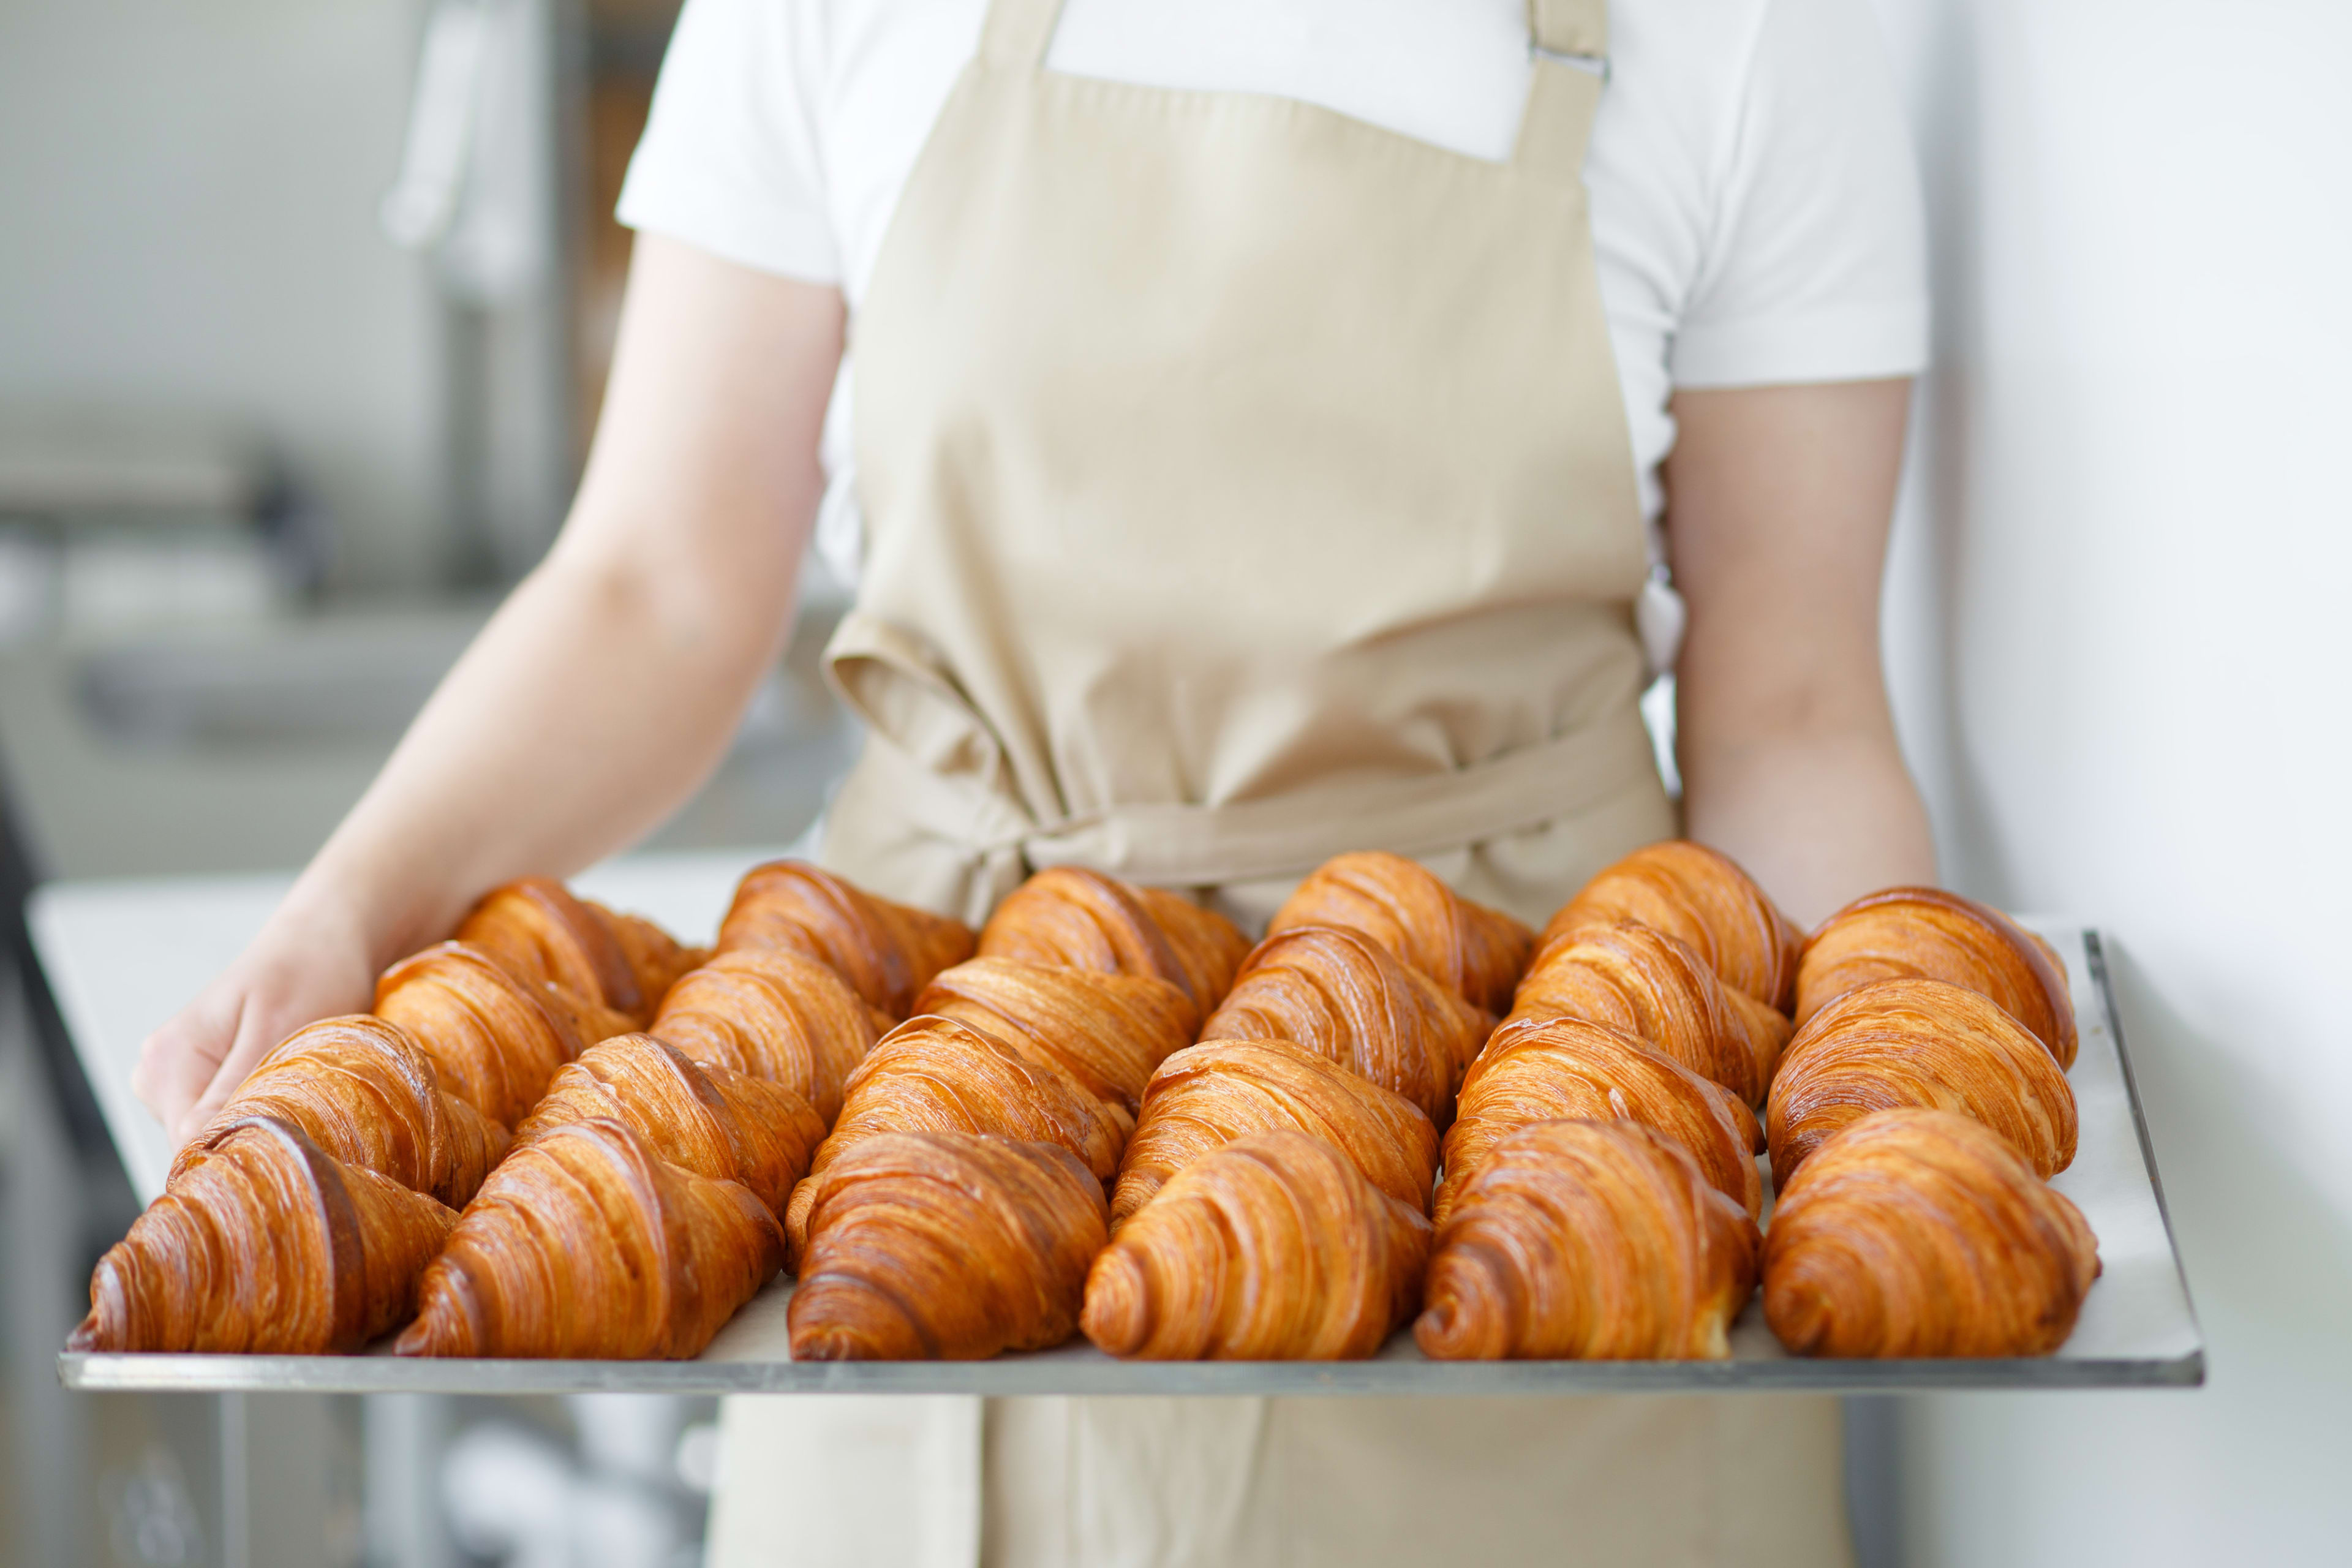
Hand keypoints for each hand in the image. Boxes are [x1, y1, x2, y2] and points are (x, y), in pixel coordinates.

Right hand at [131, 894, 379, 1147]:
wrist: (325, 939)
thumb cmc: (309, 974)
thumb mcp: (276, 1032)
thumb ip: (232, 1089)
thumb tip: (191, 1144)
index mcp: (168, 1058)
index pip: (184, 1142)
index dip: (235, 1150)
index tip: (284, 1141)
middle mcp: (159, 1069)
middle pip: (194, 1141)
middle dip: (245, 1134)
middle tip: (296, 1102)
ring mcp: (177, 1073)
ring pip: (210, 1131)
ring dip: (253, 1120)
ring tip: (291, 1081)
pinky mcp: (202, 1074)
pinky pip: (222, 1113)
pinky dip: (254, 1106)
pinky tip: (280, 1079)